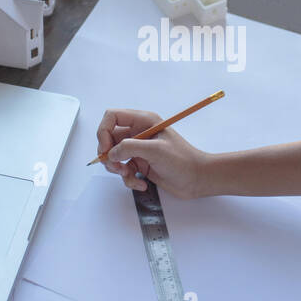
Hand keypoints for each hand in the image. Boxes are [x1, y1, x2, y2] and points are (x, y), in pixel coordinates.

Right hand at [96, 108, 213, 198]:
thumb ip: (130, 147)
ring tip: (129, 175)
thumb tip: (110, 153)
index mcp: (143, 121)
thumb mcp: (156, 150)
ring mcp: (139, 149)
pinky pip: (124, 170)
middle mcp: (139, 133)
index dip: (103, 131)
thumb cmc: (183, 160)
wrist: (197, 179)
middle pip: (109, 138)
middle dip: (108, 154)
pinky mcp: (140, 164)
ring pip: (114, 156)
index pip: (112, 117)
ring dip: (117, 169)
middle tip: (116, 167)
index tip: (105, 148)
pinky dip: (128, 179)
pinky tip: (141, 184)